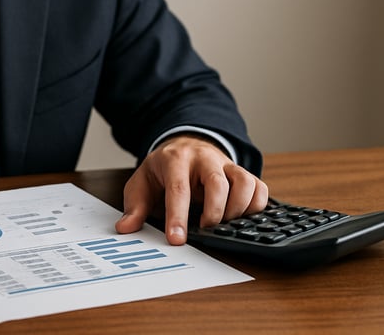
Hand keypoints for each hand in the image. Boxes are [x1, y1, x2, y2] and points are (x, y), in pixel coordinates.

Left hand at [114, 135, 267, 244]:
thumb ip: (134, 206)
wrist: (184, 145)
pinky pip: (259, 186)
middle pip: (216, 182)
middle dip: (213, 211)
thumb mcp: (142, 182)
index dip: (178, 216)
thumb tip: (125, 228)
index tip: (177, 239)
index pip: (178, 188)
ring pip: (243, 181)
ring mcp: (225, 164)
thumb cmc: (163, 169)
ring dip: (238, 208)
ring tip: (225, 225)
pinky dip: (256, 206)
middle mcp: (204, 159)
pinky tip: (242, 218)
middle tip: (206, 230)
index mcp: (174, 160)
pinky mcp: (241, 172)